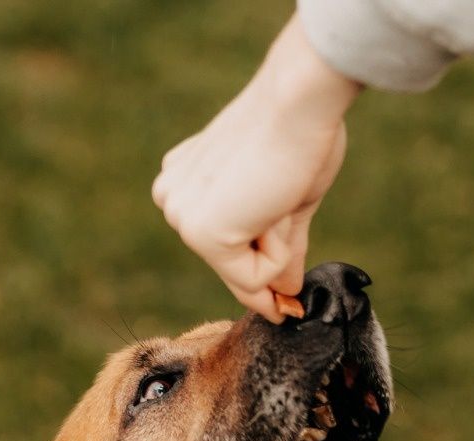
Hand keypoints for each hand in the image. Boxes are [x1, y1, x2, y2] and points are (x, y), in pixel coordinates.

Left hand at [153, 16, 360, 321]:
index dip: (258, 269)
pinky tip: (275, 203)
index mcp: (185, 184)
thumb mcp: (288, 202)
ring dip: (278, 243)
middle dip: (273, 253)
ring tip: (278, 190)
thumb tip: (288, 294)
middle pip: (234, 268)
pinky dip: (279, 252)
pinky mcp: (201, 233)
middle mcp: (173, 200)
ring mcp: (182, 217)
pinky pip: (254, 277)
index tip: (283, 302)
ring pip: (247, 274)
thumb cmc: (300, 138)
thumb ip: (279, 249)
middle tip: (283, 198)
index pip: (224, 247)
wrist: (298, 104)